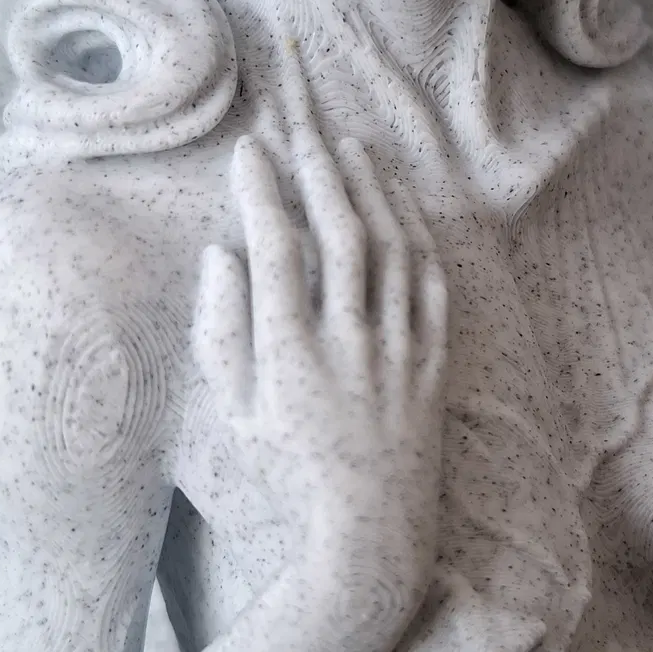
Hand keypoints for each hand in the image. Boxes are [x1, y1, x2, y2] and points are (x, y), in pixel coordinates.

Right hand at [192, 95, 447, 643]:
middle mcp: (348, 346)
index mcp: (289, 358)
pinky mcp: (432, 358)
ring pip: (389, 248)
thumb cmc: (287, 470)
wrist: (370, 530)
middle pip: (339, 234)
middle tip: (299, 121)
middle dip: (317, 168)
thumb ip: (220, 329)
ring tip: (346, 143)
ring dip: (368, 188)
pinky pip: (427, 279)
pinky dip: (411, 229)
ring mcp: (398, 350)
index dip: (261, 192)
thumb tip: (220, 251)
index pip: (276, 251)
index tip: (248, 149)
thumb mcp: (235, 411)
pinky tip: (395, 198)